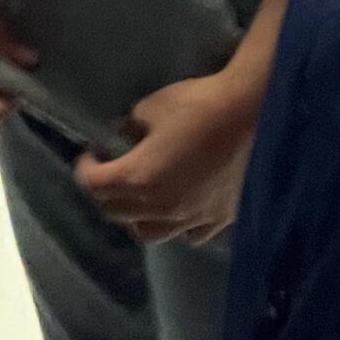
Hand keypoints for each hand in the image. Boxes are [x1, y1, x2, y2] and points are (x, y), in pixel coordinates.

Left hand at [75, 69, 263, 244]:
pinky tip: (177, 207)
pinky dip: (175, 225)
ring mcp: (191, 219)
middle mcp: (161, 208)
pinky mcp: (218, 220)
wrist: (253, 114)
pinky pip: (188, 235)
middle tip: (110, 170)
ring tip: (140, 194)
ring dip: (136, 216)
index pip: (95, 186)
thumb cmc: (199, 105)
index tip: (91, 153)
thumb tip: (123, 136)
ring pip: (150, 233)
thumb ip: (130, 127)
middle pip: (116, 214)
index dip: (85, 169)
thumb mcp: (151, 107)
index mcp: (139, 178)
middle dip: (105, 193)